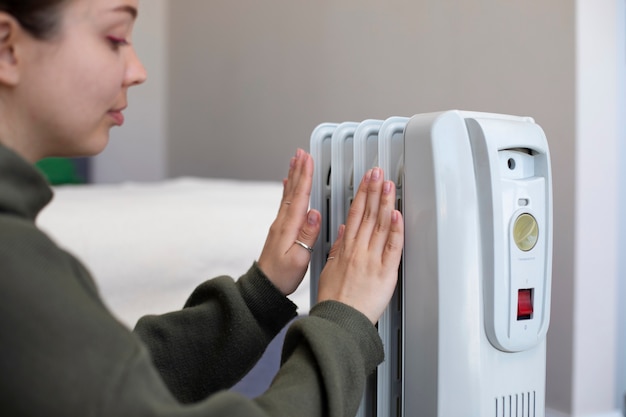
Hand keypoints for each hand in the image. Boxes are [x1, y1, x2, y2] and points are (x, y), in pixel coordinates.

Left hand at [258, 149, 320, 294]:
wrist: (264, 287)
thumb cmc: (281, 277)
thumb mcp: (298, 260)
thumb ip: (307, 236)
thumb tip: (314, 214)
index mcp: (289, 228)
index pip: (299, 197)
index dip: (305, 177)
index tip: (308, 159)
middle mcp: (282, 223)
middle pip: (292, 191)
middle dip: (299, 170)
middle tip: (301, 152)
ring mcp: (279, 226)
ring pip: (288, 194)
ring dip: (293, 176)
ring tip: (295, 161)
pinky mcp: (279, 230)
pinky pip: (285, 203)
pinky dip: (287, 190)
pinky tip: (287, 184)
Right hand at [316, 167, 403, 323]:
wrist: (338, 320)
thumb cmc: (333, 299)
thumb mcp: (329, 268)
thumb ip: (338, 247)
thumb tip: (344, 230)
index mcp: (345, 248)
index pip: (355, 213)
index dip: (362, 193)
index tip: (367, 179)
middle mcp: (358, 250)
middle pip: (368, 214)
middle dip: (374, 190)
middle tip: (379, 172)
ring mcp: (372, 260)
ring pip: (380, 226)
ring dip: (385, 203)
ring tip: (389, 185)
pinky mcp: (385, 273)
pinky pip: (392, 248)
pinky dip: (396, 230)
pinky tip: (398, 214)